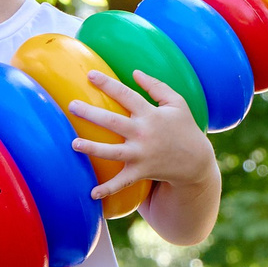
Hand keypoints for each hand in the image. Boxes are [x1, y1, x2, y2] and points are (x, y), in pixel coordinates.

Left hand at [70, 68, 213, 203]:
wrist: (196, 161)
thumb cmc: (184, 128)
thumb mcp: (177, 103)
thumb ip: (157, 86)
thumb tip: (135, 72)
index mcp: (150, 114)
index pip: (126, 95)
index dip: (108, 84)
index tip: (90, 74)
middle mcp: (144, 133)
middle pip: (113, 122)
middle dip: (91, 113)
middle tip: (71, 105)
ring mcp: (141, 154)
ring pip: (112, 152)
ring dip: (92, 148)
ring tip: (73, 143)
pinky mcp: (141, 171)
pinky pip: (122, 182)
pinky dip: (108, 189)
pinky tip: (91, 194)